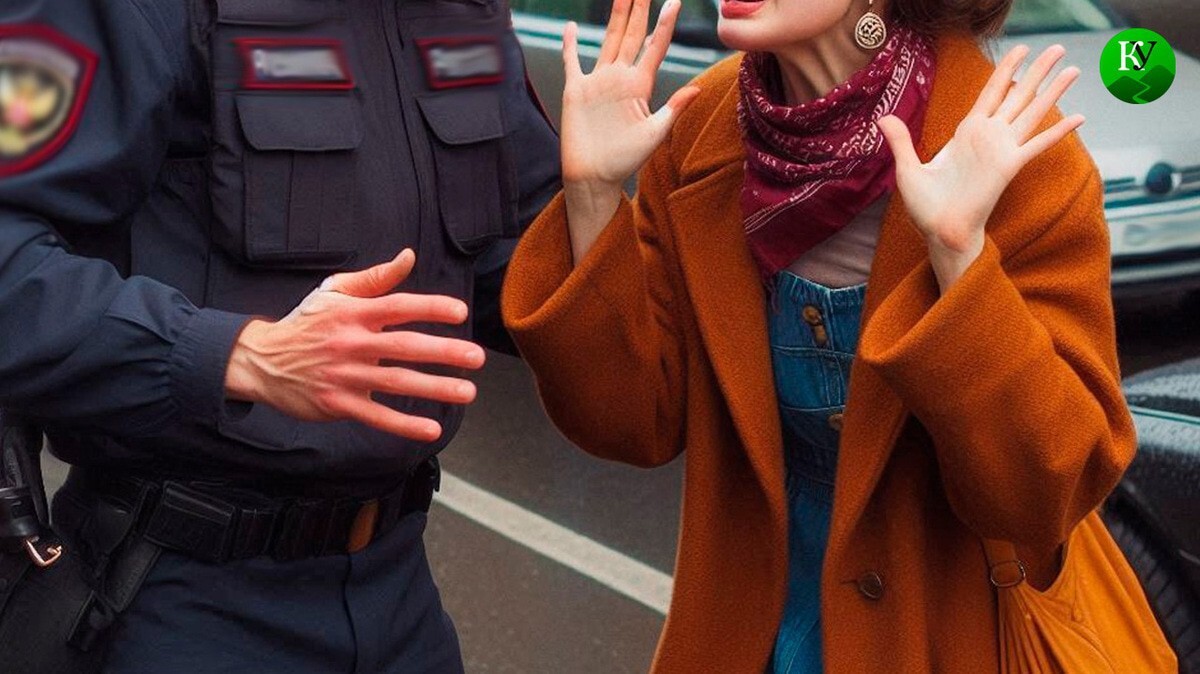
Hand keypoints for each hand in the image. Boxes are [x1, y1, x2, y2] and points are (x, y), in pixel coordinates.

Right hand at [224, 249, 485, 441]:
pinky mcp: (337, 404)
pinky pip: (375, 415)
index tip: (460, 313)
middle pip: (403, 346)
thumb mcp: (334, 292)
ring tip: (467, 391)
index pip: (398, 307)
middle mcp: (350, 343)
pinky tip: (431, 428)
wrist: (261, 361)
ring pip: (395, 382)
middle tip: (476, 356)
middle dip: (443, 352)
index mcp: (353, 313)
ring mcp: (344, 375)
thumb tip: (409, 257)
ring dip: (434, 388)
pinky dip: (403, 424)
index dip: (430, 308)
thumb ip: (375, 278)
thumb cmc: (306, 323)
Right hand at [560, 0, 700, 187]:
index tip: (674, 1)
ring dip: (614, 17)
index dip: (665, 24)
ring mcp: (598, 82)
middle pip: (631, 35)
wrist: (594, 178)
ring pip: (607, 40)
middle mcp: (620, 79)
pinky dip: (570, 45)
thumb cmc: (625, 162)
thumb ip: (673, 109)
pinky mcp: (576, 90)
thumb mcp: (654, 135)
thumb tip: (697, 88)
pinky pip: (572, 62)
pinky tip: (571, 27)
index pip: (655, 47)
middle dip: (639, 9)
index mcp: (640, 86)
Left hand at [877, 44, 1083, 287]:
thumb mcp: (908, 169)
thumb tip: (882, 118)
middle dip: (1037, 70)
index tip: (1021, 50)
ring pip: (1032, 112)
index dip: (1006, 70)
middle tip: (1058, 48)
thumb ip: (901, 141)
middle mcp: (988, 137)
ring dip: (1053, 91)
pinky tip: (1079, 118)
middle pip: (1018, 95)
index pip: (991, 93)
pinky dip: (1058, 131)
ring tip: (1074, 69)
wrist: (940, 233)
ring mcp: (1001, 150)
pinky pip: (1037, 144)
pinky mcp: (1009, 166)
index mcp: (966, 133)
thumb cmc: (926, 207)